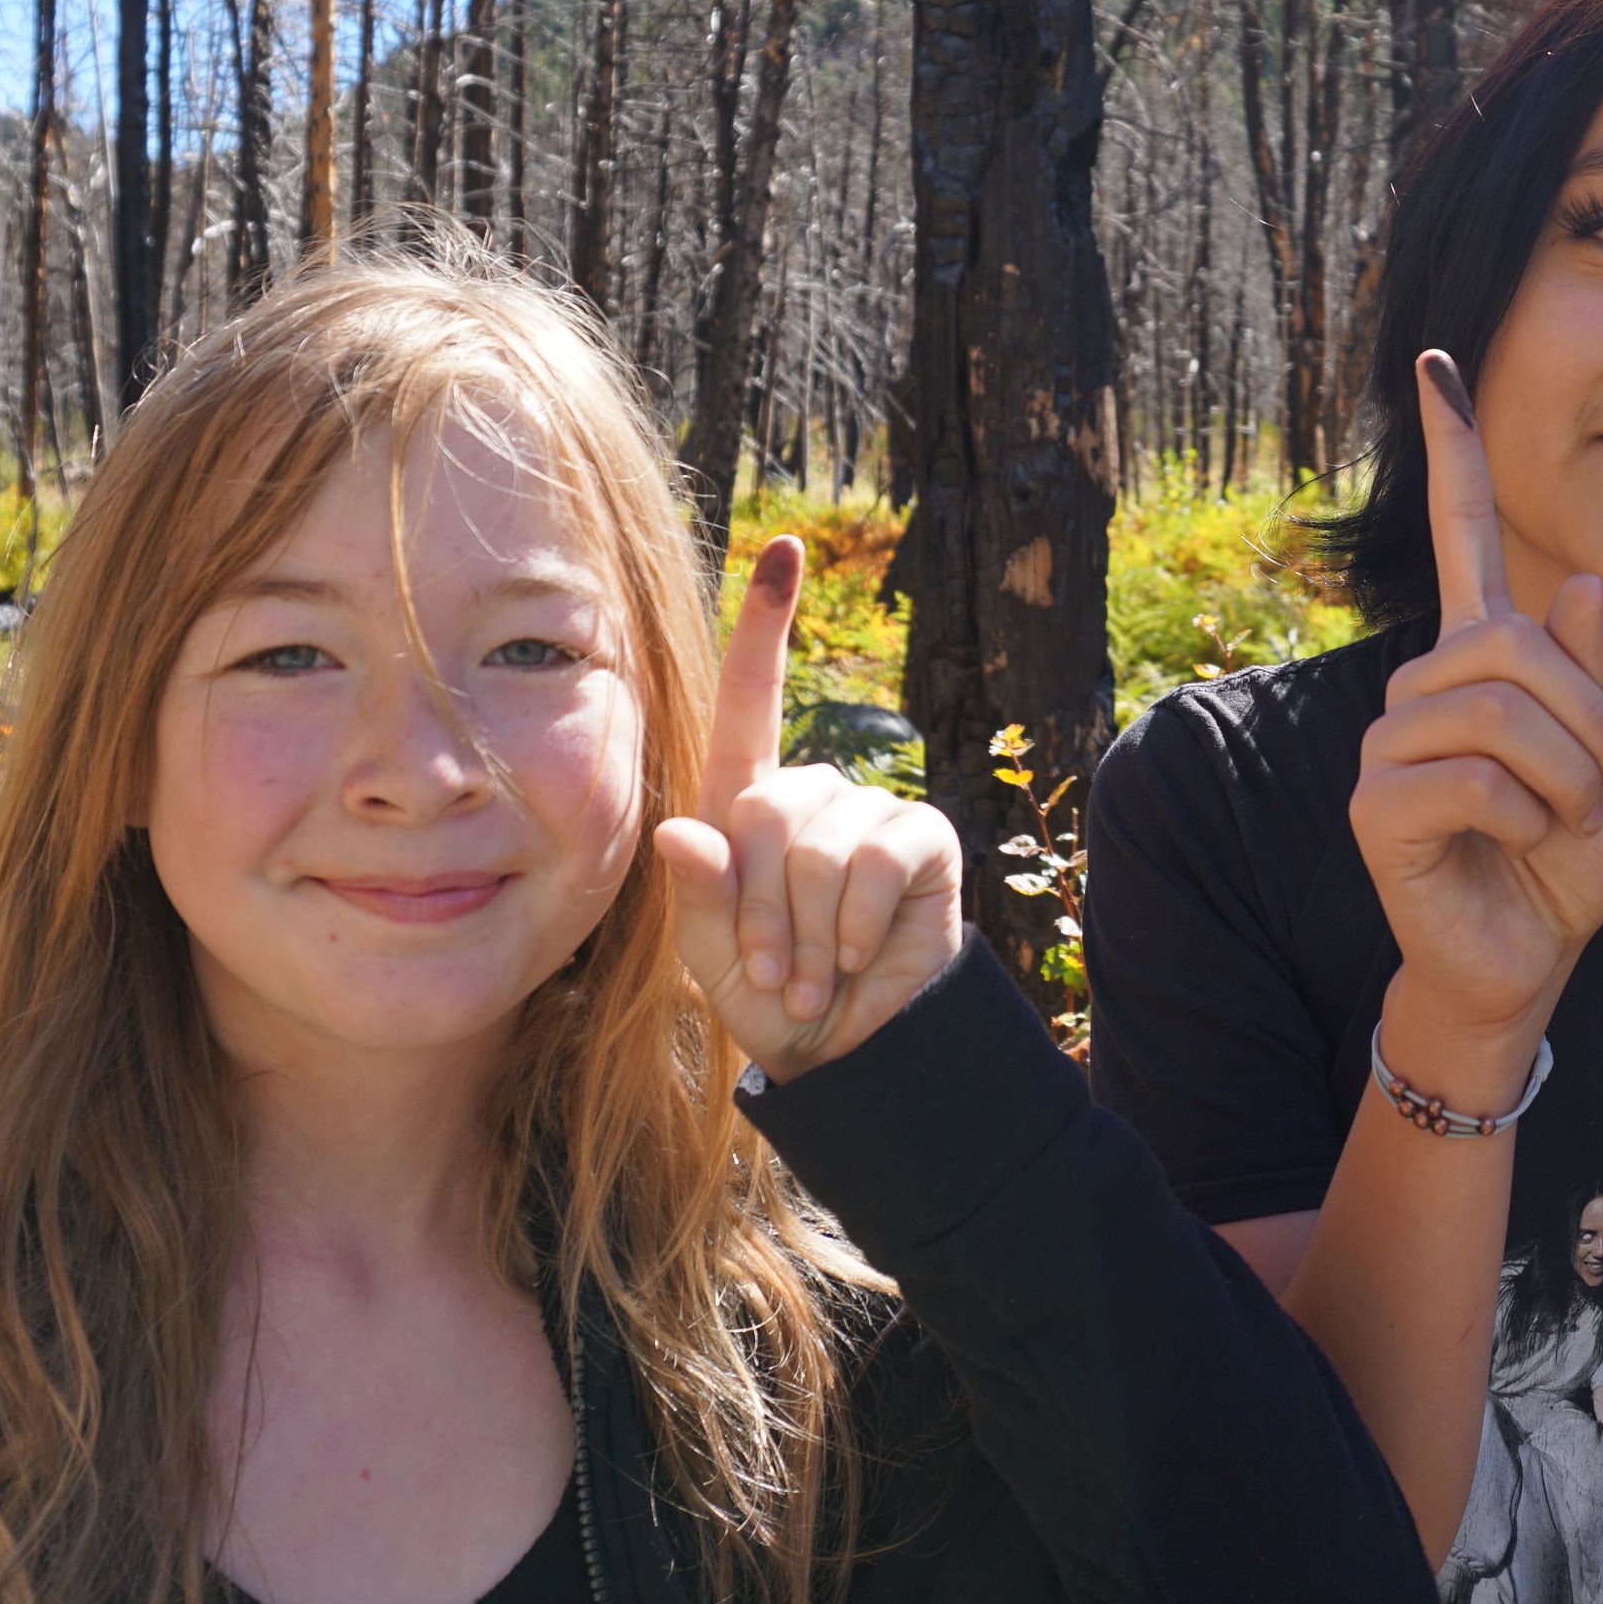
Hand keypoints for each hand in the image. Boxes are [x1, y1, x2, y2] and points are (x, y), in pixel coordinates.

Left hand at [656, 535, 966, 1082]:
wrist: (854, 1055)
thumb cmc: (774, 998)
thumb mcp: (712, 958)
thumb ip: (695, 897)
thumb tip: (679, 830)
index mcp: (747, 804)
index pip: (750, 700)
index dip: (765, 625)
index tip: (784, 548)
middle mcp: (811, 793)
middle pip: (765, 807)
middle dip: (763, 908)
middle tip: (779, 975)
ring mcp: (872, 812)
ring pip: (819, 843)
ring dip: (809, 932)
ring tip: (818, 977)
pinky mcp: (923, 839)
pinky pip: (874, 861)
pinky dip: (856, 926)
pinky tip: (861, 956)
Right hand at [1350, 351, 1602, 1101]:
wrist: (1525, 960)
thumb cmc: (1562, 861)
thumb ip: (1593, 677)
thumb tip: (1571, 582)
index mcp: (1481, 659)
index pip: (1459, 536)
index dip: (1451, 451)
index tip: (1438, 363)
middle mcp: (1425, 684)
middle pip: (1515, 644)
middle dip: (1592, 717)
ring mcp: (1391, 740)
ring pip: (1499, 711)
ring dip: (1568, 774)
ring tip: (1568, 822)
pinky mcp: (1376, 802)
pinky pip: (1473, 777)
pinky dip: (1527, 816)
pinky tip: (1518, 845)